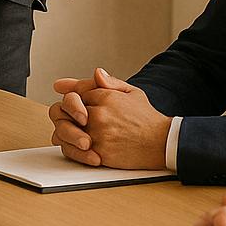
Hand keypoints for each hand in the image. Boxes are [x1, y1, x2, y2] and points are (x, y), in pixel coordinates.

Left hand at [49, 68, 169, 169]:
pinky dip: (73, 148)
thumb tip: (96, 72)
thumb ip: (111, 82)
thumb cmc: (147, 119)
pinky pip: (74, 150)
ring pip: (66, 130)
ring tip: (75, 133)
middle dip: (65, 114)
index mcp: (105, 97)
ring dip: (67, 132)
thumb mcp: (132, 92)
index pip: (76, 93)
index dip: (73, 98)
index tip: (69, 99)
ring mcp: (97, 134)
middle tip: (69, 119)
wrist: (161, 143)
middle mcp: (98, 114)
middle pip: (65, 110)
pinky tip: (80, 146)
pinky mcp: (98, 153)